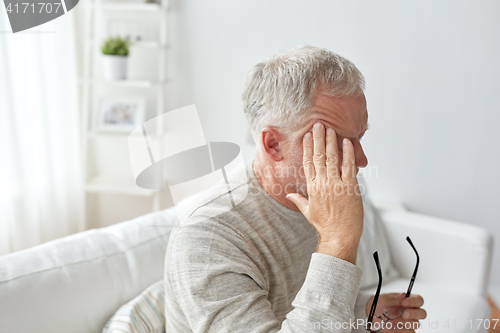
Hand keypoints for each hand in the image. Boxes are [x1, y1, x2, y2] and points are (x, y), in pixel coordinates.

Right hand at [286, 122, 363, 263]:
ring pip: (332, 158)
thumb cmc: (325, 226)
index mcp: (312, 188)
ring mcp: (336, 184)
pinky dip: (348, 153)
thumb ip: (299, 200)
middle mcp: (322, 183)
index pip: (307, 163)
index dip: (307, 148)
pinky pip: (348, 166)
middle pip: (318, 156)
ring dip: (331, 142)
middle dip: (318, 139)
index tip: (307, 136)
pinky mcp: (350, 187)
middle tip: (318, 125)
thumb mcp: (309, 212)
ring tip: (330, 129)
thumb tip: (289, 196)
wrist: (339, 236)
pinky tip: (347, 142)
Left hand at [366, 293, 426, 331]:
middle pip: (423, 313)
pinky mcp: (405, 330)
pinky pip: (410, 332)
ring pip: (416, 324)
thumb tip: (404, 295)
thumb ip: (395, 298)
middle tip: (404, 314)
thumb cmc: (380, 304)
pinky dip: (402, 330)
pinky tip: (394, 326)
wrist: (373, 314)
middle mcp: (412, 311)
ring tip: (393, 319)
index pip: (419, 300)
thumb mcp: (384, 299)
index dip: (414, 301)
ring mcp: (410, 322)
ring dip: (405, 322)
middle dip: (414, 314)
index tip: (404, 302)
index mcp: (409, 300)